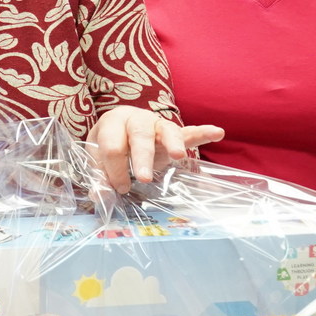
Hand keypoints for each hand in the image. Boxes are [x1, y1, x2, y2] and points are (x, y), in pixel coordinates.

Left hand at [86, 107, 223, 191]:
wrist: (119, 132)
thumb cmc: (109, 147)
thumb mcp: (98, 160)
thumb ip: (99, 177)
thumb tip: (100, 197)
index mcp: (112, 123)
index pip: (112, 146)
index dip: (114, 169)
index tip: (119, 187)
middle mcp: (136, 119)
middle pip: (139, 136)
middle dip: (141, 157)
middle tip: (143, 178)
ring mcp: (157, 124)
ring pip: (166, 130)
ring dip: (172, 143)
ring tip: (178, 155)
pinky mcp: (173, 133)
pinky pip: (189, 133)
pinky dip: (202, 133)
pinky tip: (217, 133)